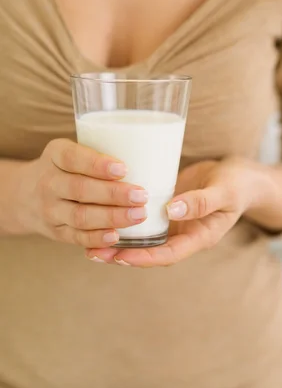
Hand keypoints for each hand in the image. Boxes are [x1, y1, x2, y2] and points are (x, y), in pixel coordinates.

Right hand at [14, 139, 147, 247]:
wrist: (24, 194)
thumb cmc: (64, 166)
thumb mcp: (70, 149)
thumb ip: (100, 148)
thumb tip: (151, 148)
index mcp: (55, 154)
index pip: (72, 158)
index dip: (97, 164)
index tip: (123, 168)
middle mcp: (48, 182)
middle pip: (80, 190)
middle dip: (113, 194)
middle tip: (141, 195)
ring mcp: (50, 209)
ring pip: (80, 216)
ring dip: (111, 217)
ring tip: (138, 215)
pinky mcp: (55, 232)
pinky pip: (76, 237)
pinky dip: (97, 239)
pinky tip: (117, 237)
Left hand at [86, 158, 267, 266]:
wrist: (242, 176)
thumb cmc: (238, 184)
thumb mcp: (225, 191)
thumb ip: (202, 202)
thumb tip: (172, 211)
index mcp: (200, 237)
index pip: (169, 255)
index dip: (144, 258)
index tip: (120, 256)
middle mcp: (184, 234)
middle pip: (150, 251)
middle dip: (123, 255)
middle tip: (93, 252)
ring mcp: (175, 223)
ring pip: (144, 237)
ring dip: (120, 240)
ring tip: (89, 240)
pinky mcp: (167, 208)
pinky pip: (145, 220)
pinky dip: (126, 220)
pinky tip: (105, 214)